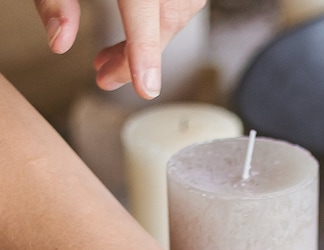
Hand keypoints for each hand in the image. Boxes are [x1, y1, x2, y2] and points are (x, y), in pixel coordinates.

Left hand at [34, 0, 207, 99]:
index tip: (147, 87)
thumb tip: (60, 41)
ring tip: (114, 58)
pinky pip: (183, 0)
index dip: (144, 50)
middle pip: (164, 15)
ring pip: (180, 11)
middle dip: (139, 56)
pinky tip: (137, 33)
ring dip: (152, 43)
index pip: (143, 8)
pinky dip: (162, 22)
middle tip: (106, 78)